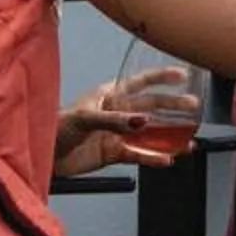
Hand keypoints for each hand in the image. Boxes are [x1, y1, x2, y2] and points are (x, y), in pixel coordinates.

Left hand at [56, 65, 200, 173]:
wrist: (41, 155)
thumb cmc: (55, 126)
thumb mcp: (84, 118)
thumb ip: (114, 119)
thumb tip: (142, 121)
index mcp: (109, 95)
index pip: (140, 82)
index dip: (161, 77)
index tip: (182, 75)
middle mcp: (117, 112)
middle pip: (151, 107)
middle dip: (173, 107)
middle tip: (194, 108)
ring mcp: (117, 133)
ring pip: (149, 133)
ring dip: (169, 136)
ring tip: (189, 142)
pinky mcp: (114, 153)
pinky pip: (139, 155)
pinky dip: (153, 158)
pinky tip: (167, 160)